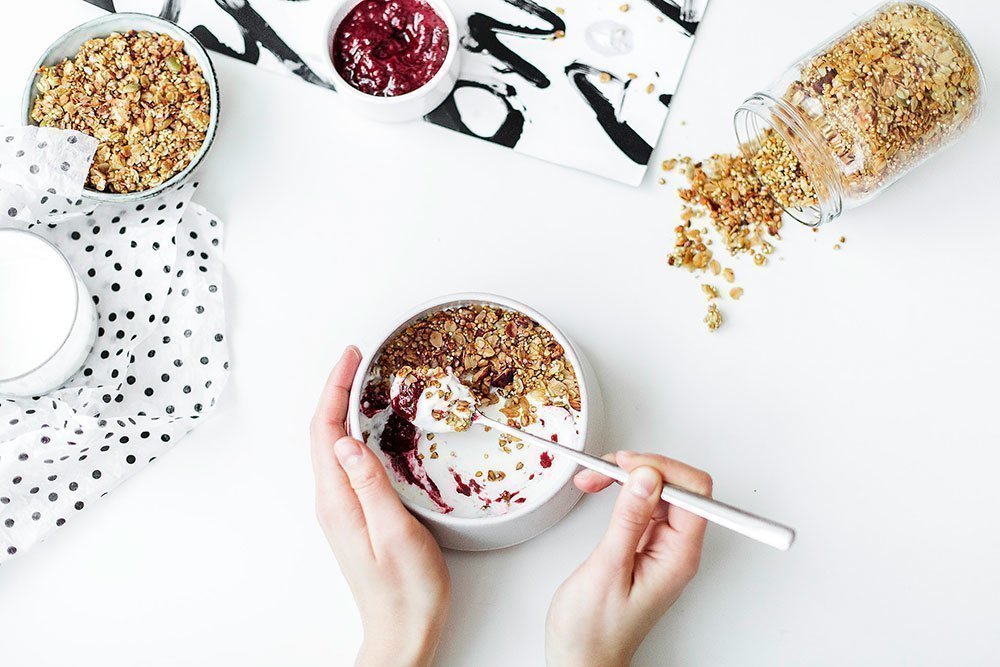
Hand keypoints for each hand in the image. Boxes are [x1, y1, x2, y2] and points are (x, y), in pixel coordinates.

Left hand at [310, 346, 450, 666]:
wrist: (403, 631)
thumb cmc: (407, 590)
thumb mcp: (396, 533)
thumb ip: (370, 484)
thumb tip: (347, 440)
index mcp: (338, 501)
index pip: (325, 431)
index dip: (334, 389)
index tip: (351, 357)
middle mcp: (332, 501)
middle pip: (323, 433)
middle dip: (335, 390)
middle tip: (357, 358)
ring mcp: (341, 508)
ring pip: (332, 446)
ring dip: (342, 409)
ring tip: (361, 381)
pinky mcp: (354, 514)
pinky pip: (345, 461)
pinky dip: (353, 432)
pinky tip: (369, 427)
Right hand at [546, 452, 711, 666]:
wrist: (581, 659)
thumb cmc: (593, 630)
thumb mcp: (607, 569)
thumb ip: (629, 520)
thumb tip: (647, 477)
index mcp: (679, 556)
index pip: (694, 492)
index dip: (661, 469)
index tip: (626, 465)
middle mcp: (677, 549)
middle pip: (678, 486)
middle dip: (641, 468)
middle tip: (604, 469)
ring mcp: (662, 546)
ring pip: (658, 491)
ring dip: (627, 477)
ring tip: (594, 478)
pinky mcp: (645, 545)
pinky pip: (643, 504)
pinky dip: (620, 491)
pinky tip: (601, 490)